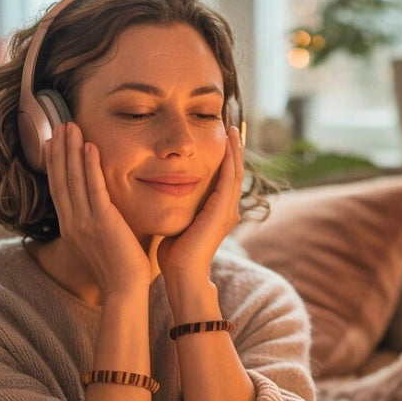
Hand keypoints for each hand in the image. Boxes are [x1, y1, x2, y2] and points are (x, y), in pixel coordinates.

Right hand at [46, 122, 150, 298]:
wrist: (124, 290)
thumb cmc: (119, 269)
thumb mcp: (102, 241)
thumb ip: (99, 223)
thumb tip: (105, 210)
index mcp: (71, 227)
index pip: (58, 188)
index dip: (54, 164)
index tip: (53, 142)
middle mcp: (72, 222)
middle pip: (61, 179)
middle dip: (59, 150)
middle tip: (59, 125)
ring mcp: (85, 221)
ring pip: (74, 179)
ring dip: (71, 150)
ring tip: (70, 126)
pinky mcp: (102, 222)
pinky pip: (94, 189)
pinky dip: (90, 167)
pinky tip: (90, 147)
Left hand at [157, 126, 242, 283]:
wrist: (183, 274)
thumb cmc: (175, 255)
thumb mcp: (179, 224)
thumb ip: (179, 209)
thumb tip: (165, 196)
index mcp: (217, 213)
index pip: (224, 179)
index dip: (225, 158)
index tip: (219, 138)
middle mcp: (228, 210)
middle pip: (234, 172)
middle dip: (234, 149)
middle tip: (232, 126)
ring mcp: (228, 210)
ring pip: (235, 172)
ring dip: (235, 149)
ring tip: (233, 129)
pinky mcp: (223, 210)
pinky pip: (230, 178)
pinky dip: (231, 159)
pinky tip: (228, 143)